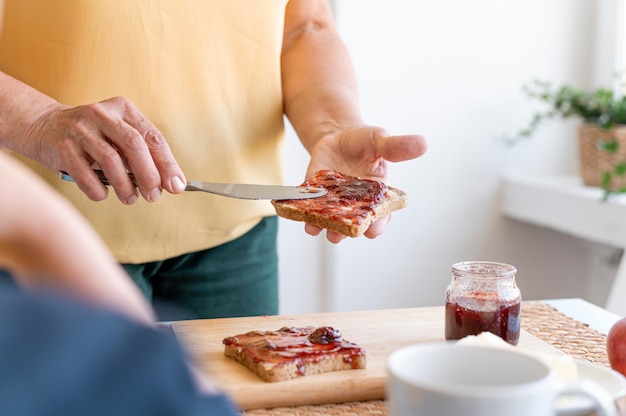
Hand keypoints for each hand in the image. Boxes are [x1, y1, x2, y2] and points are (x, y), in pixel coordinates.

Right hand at [25, 96, 185, 203]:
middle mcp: (102, 115)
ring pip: (111, 161)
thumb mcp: (119, 135)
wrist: (45, 126)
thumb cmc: (94, 137)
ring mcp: (80, 129)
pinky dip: (99, 190)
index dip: (167, 164)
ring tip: (130, 199)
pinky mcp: (62, 147)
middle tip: (153, 195)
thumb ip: (143, 154)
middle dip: (149, 175)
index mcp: (122, 109)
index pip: (152, 137)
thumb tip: (171, 184)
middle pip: (134, 145)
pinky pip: (86, 176)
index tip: (176, 186)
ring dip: (125, 186)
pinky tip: (104, 194)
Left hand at [304, 125, 426, 242]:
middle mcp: (356, 203)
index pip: (380, 214)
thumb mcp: (381, 140)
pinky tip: (302, 217)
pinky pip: (310, 208)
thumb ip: (398, 146)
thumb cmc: (365, 141)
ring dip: (325, 227)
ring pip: (331, 220)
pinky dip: (305, 214)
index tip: (374, 230)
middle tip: (341, 235)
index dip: (378, 223)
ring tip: (319, 230)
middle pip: (354, 223)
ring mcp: (334, 201)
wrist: (338, 135)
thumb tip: (423, 143)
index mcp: (377, 194)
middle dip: (348, 231)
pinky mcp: (315, 195)